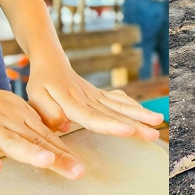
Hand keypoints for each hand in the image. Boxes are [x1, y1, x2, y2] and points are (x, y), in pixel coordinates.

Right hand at [0, 82, 85, 178]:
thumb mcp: (14, 115)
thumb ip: (32, 131)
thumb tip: (56, 147)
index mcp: (23, 118)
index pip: (47, 138)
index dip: (64, 153)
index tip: (80, 168)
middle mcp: (10, 121)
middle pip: (36, 141)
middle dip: (57, 157)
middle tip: (78, 171)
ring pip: (11, 141)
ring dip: (29, 151)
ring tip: (47, 161)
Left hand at [26, 58, 163, 146]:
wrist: (52, 62)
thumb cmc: (42, 83)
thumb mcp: (35, 97)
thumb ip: (48, 112)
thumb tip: (64, 126)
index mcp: (72, 101)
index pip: (94, 117)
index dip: (112, 125)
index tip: (129, 131)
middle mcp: (89, 99)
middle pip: (115, 113)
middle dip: (137, 123)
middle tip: (154, 132)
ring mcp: (98, 96)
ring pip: (122, 106)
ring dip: (141, 114)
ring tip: (159, 121)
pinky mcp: (102, 96)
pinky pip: (121, 101)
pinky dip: (136, 107)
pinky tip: (149, 115)